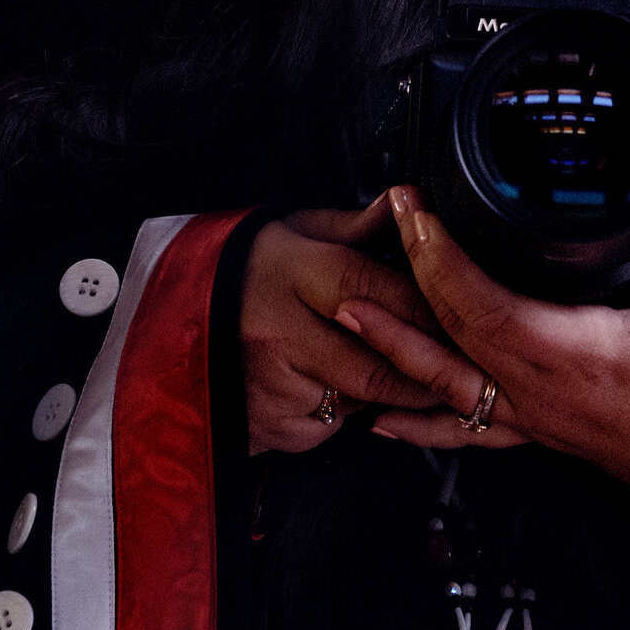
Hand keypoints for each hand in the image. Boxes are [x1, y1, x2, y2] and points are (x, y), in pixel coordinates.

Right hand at [239, 195, 452, 453]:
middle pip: (379, 366)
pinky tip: (328, 386)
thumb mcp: (293, 231)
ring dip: (382, 393)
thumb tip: (407, 203)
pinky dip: (341, 413)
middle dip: (424, 373)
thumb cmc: (242, 271)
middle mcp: (281, 333)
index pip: (382, 295)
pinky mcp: (266, 424)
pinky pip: (327, 426)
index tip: (461, 321)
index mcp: (295, 274)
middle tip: (456, 370)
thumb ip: (355, 226)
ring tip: (390, 371)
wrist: (167, 321)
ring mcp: (271, 385)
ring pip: (358, 402)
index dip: (430, 312)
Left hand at [339, 143, 629, 518]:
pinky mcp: (549, 433)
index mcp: (587, 353)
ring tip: (347, 310)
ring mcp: (544, 419)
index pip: (487, 306)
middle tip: (384, 223)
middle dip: (410, 278)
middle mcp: (552, 392)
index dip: (442, 258)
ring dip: (396, 348)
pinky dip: (425, 422)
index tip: (418, 210)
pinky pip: (474, 430)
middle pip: (455, 337)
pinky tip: (383, 421)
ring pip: (452, 388)